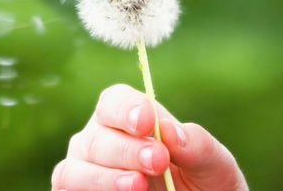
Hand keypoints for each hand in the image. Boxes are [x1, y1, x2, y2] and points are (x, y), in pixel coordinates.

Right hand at [51, 84, 247, 190]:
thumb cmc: (205, 186)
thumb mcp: (215, 167)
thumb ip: (199, 146)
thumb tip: (170, 130)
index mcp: (130, 120)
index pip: (114, 101)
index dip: (127, 109)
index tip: (148, 122)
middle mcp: (101, 140)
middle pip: (98, 135)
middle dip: (127, 149)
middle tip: (158, 161)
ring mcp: (85, 170)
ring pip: (75, 167)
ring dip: (104, 177)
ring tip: (137, 185)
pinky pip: (67, 189)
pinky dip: (90, 190)